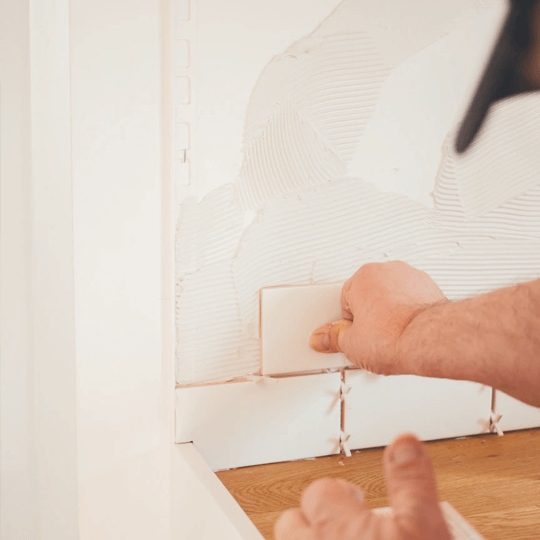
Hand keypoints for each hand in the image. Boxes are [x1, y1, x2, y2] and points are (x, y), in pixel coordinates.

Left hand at [275, 434, 450, 539]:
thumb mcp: (428, 530)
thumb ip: (412, 483)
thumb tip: (404, 442)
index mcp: (344, 528)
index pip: (321, 492)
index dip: (339, 491)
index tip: (354, 495)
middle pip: (290, 522)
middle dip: (312, 516)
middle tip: (339, 520)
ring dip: (306, 536)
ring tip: (333, 535)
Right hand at [309, 261, 446, 373]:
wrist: (429, 340)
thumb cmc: (395, 336)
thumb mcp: (351, 344)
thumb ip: (334, 338)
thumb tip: (324, 338)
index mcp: (363, 276)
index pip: (345, 300)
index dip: (348, 323)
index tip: (353, 336)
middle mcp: (388, 270)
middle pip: (369, 295)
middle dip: (369, 315)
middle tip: (371, 338)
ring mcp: (412, 277)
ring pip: (393, 296)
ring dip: (391, 313)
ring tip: (392, 336)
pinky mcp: (431, 288)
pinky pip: (413, 299)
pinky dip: (410, 313)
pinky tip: (408, 331)